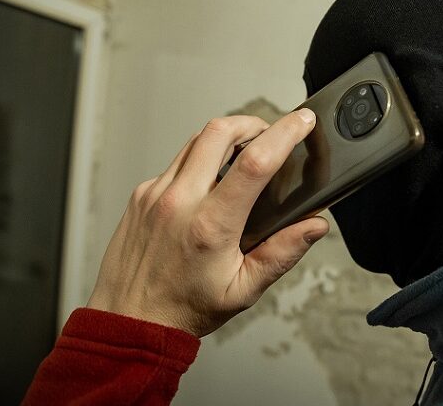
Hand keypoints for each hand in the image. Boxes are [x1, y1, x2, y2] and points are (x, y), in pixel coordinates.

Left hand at [87, 109, 328, 336]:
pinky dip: (200, 159)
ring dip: (225, 137)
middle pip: (219, 131)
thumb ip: (282, 253)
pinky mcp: (141, 194)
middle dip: (252, 123)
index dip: (284, 133)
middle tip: (269, 133)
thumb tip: (314, 226)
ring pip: (195, 140)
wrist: (128, 321)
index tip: (302, 121)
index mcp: (211, 226)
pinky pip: (176, 161)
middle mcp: (179, 202)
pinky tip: (210, 182)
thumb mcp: (243, 289)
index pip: (254, 163)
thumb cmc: (183, 309)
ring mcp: (155, 194)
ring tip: (244, 154)